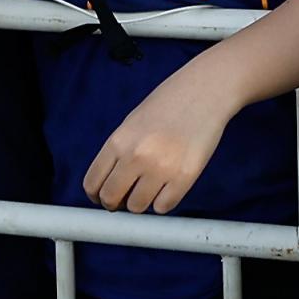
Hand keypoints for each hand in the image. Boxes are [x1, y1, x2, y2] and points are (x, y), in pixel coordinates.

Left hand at [84, 59, 239, 213]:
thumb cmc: (169, 104)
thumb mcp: (132, 123)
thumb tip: (110, 184)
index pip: (92, 183)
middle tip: (126, 197)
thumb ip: (119, 152)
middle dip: (116, 203)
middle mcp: (136, 157)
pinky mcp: (185, 177)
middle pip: (111, 199)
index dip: (96, 195)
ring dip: (141, 202)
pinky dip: (164, 201)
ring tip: (151, 187)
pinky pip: (163, 207)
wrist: (205, 90)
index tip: (103, 197)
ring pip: (137, 207)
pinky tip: (168, 186)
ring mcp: (161, 168)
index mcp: (118, 141)